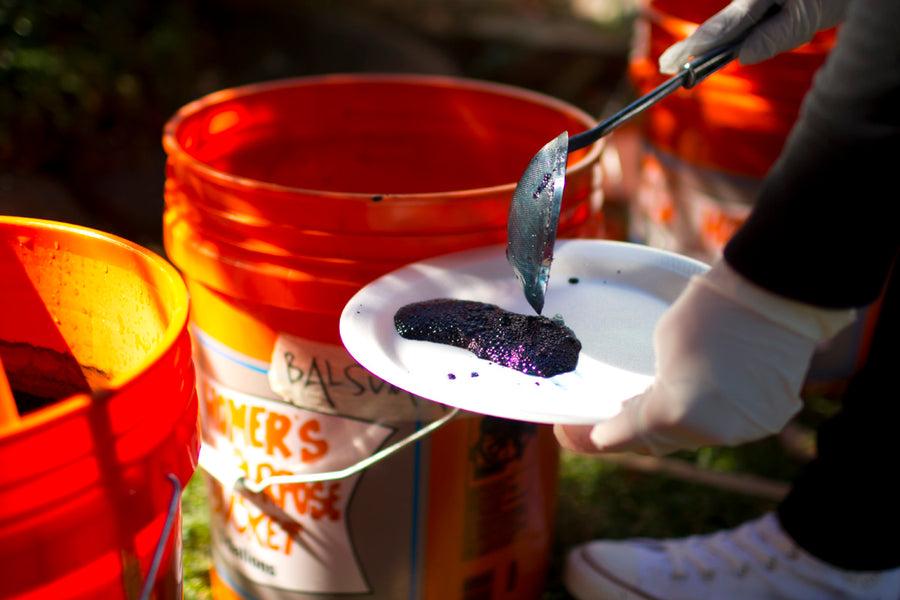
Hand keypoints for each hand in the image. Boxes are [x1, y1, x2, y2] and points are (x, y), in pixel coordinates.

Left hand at [556, 260, 854, 455]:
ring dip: (673, 426)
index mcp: (675, 412)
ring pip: (695, 437)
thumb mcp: (662, 346)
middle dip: (637, 431)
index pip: (627, 433)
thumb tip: (644, 405)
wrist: (776, 295)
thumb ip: (649, 386)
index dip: (604, 435)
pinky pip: (727, 427)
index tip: (589, 434)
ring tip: (653, 407)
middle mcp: (710, 432)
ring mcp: (742, 431)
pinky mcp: (767, 421)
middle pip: (661, 441)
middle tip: (615, 420)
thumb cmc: (710, 309)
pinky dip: (710, 417)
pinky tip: (697, 401)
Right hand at [658, 0, 849, 73]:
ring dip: (717, 41)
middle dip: (696, 45)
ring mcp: (756, 0)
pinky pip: (746, 19)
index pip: (723, 26)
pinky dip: (734, 34)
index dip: (696, 47)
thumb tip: (741, 56)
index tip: (673, 62)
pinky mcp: (762, 4)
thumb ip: (774, 37)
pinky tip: (715, 47)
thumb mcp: (807, 18)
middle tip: (667, 65)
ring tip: (680, 58)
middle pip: (722, 24)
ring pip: (735, 22)